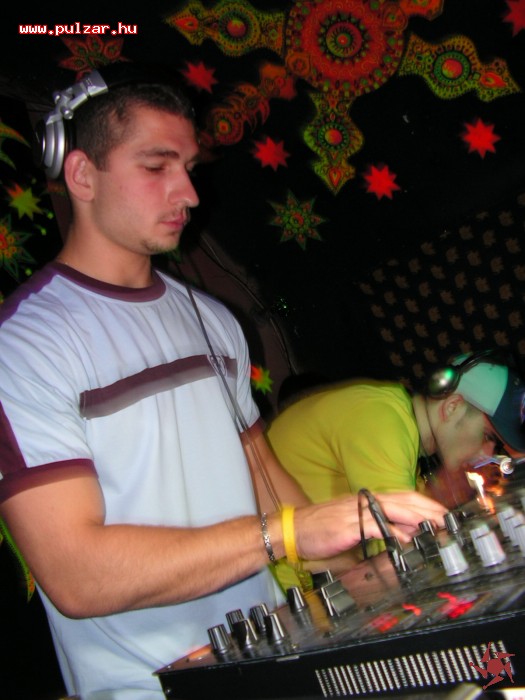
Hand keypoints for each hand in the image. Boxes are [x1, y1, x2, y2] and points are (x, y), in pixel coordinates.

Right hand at [293, 490, 446, 560]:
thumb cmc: (321, 528)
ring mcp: (357, 512)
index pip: (403, 496)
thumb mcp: (355, 525)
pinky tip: (406, 540)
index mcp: (367, 500)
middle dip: (429, 509)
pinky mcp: (349, 525)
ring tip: (437, 526)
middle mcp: (365, 501)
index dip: (425, 503)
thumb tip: (404, 534)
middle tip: (449, 519)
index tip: (444, 513)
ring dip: (418, 517)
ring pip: (394, 509)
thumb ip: (379, 527)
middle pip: (404, 499)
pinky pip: (376, 526)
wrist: (293, 529)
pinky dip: (393, 532)